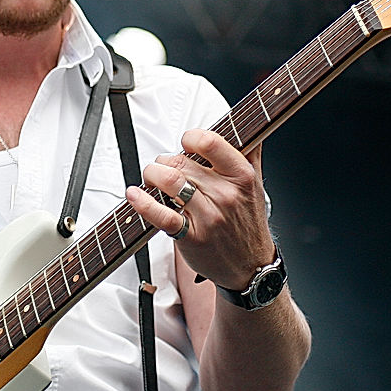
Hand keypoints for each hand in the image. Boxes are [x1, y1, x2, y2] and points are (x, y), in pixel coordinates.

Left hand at [128, 129, 275, 290]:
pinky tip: (134, 194)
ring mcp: (209, 216)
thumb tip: (248, 122)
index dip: (190, 138)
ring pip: (169, 181)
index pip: (209, 142)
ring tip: (153, 178)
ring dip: (153, 175)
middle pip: (181, 161)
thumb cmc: (248, 223)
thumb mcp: (256, 185)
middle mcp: (226, 194)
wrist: (250, 268)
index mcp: (241, 176)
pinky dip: (143, 203)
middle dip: (165, 161)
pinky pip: (162, 215)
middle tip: (165, 168)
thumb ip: (250, 152)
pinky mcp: (191, 237)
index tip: (187, 144)